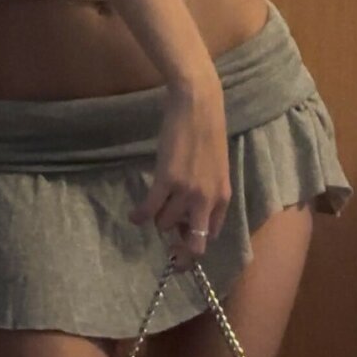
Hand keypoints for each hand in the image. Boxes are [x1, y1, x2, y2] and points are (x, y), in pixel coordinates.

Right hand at [128, 76, 231, 272]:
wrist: (198, 105)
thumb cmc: (208, 131)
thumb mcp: (216, 167)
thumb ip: (207, 191)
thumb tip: (189, 213)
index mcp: (223, 196)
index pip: (210, 235)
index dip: (194, 239)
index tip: (181, 236)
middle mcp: (207, 199)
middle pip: (194, 244)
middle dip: (179, 251)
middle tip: (167, 248)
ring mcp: (187, 191)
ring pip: (165, 223)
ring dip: (156, 218)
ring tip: (151, 207)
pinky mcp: (167, 180)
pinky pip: (150, 209)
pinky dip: (139, 215)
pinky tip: (134, 215)